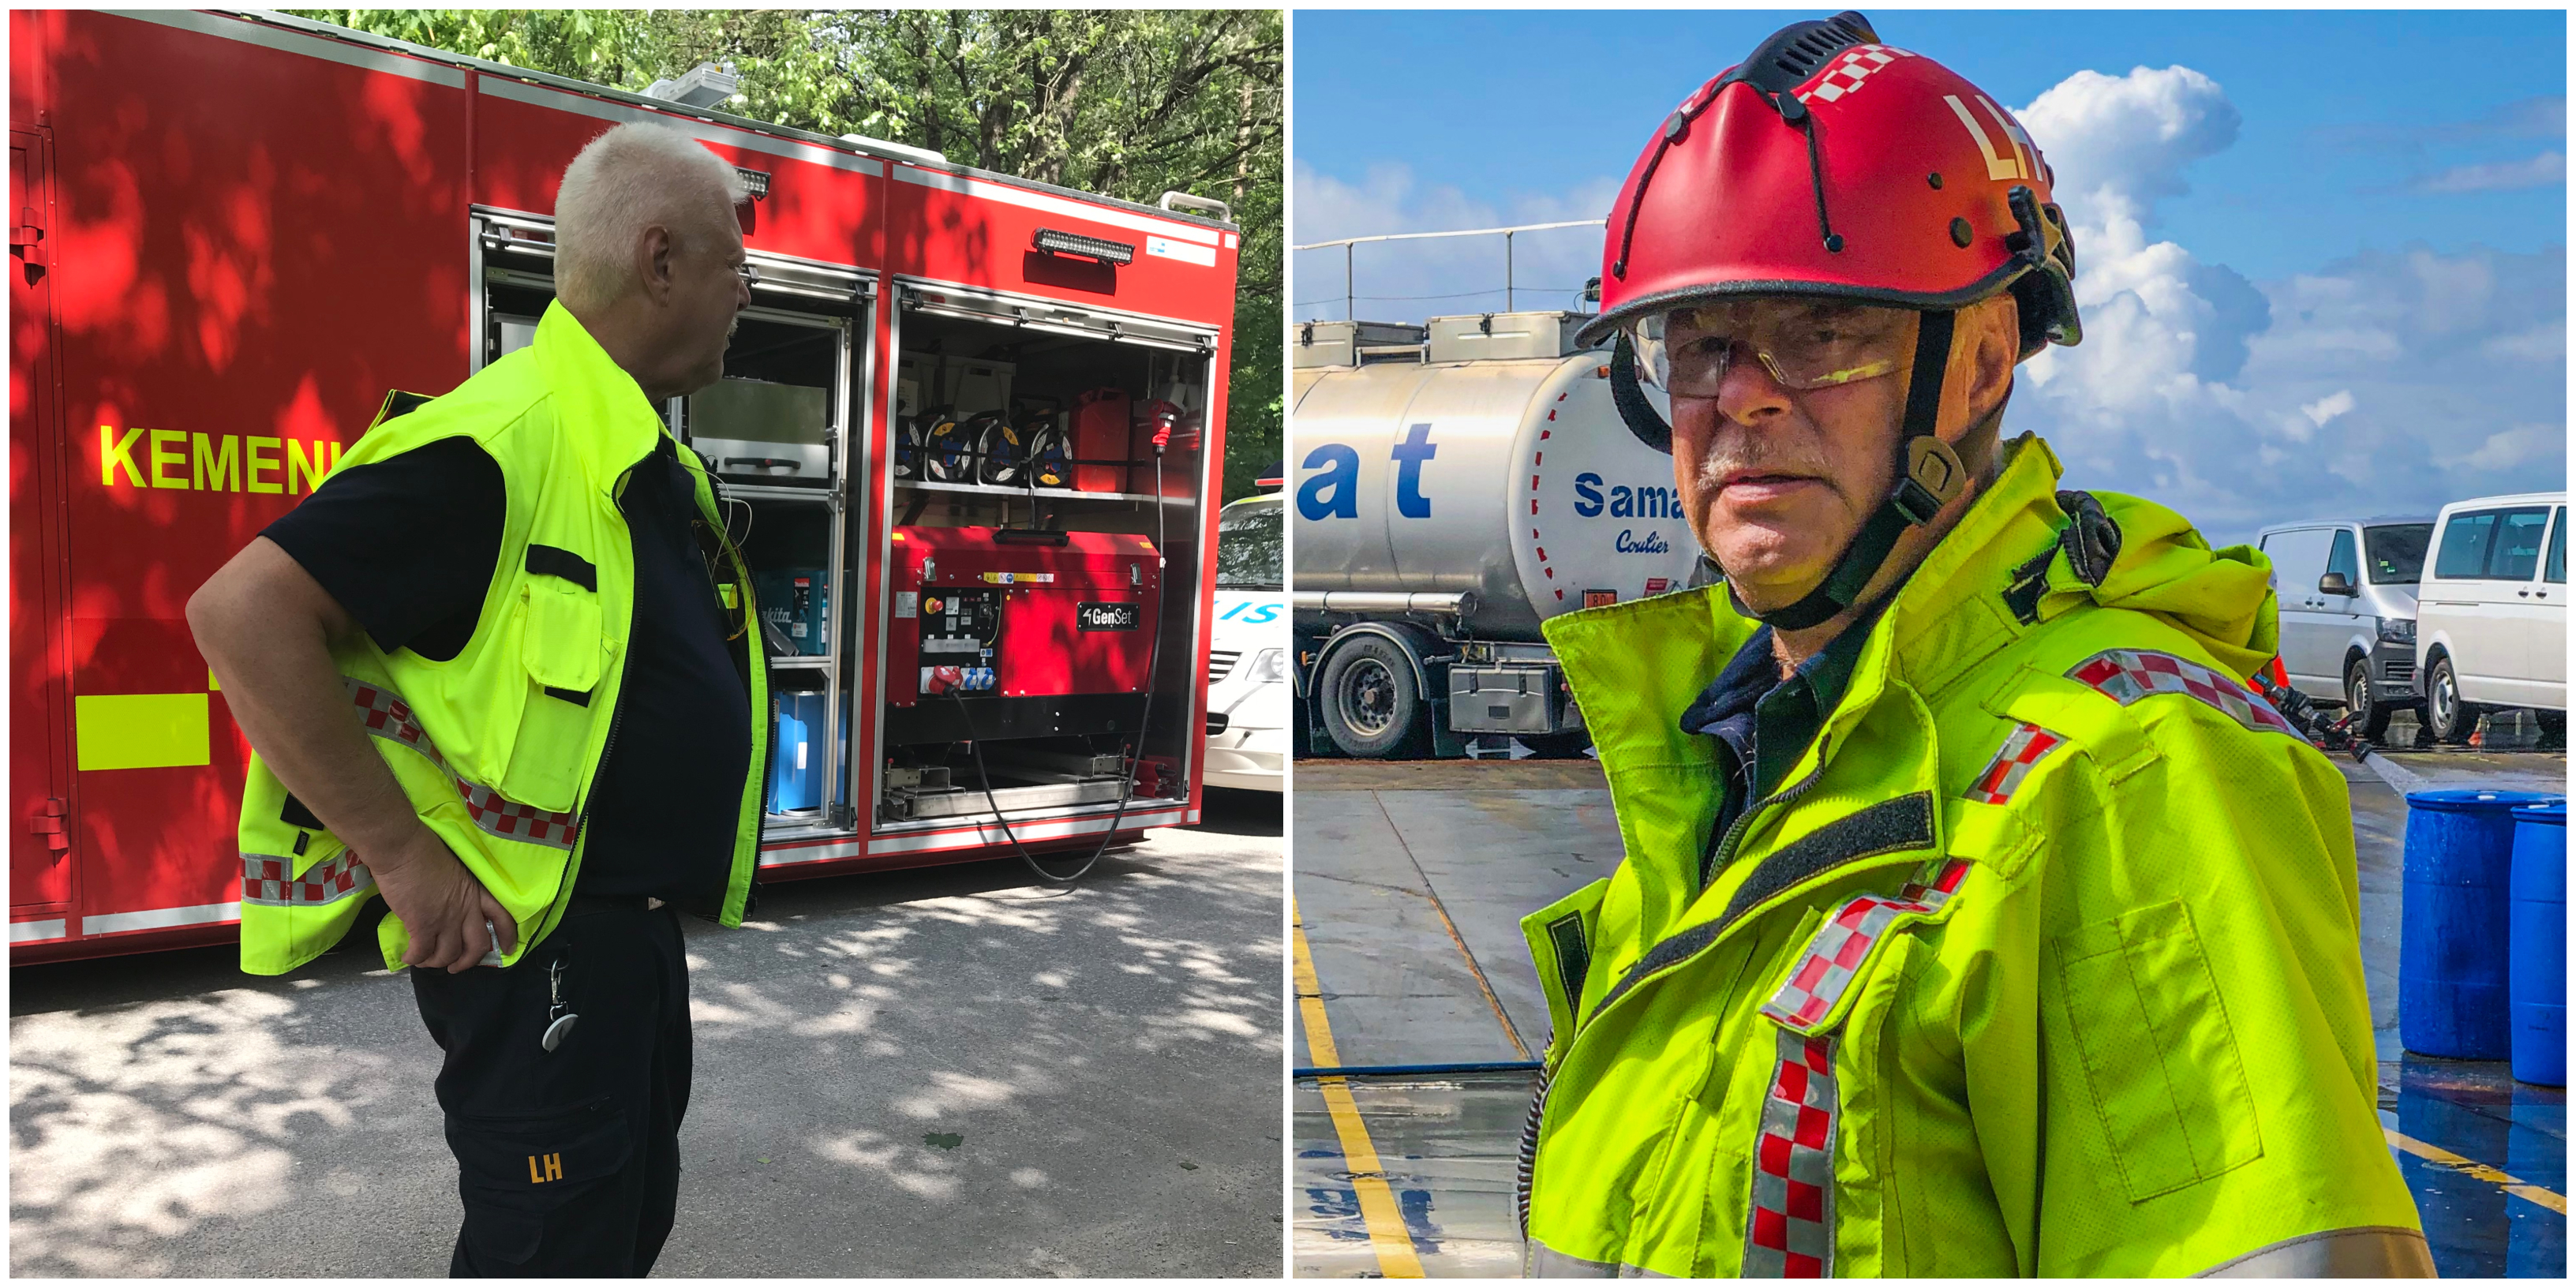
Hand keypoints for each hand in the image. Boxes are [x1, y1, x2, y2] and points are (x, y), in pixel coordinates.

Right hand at [366, 828, 517, 972]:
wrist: (403, 848)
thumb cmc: (424, 850)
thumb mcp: (456, 870)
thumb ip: (459, 891)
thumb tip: (449, 905)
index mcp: (476, 891)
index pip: (502, 917)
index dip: (507, 936)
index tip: (506, 950)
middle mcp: (466, 908)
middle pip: (477, 946)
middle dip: (467, 962)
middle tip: (455, 967)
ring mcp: (445, 919)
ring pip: (448, 954)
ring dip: (436, 962)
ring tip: (426, 960)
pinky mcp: (422, 925)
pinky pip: (422, 953)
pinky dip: (415, 958)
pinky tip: (409, 956)